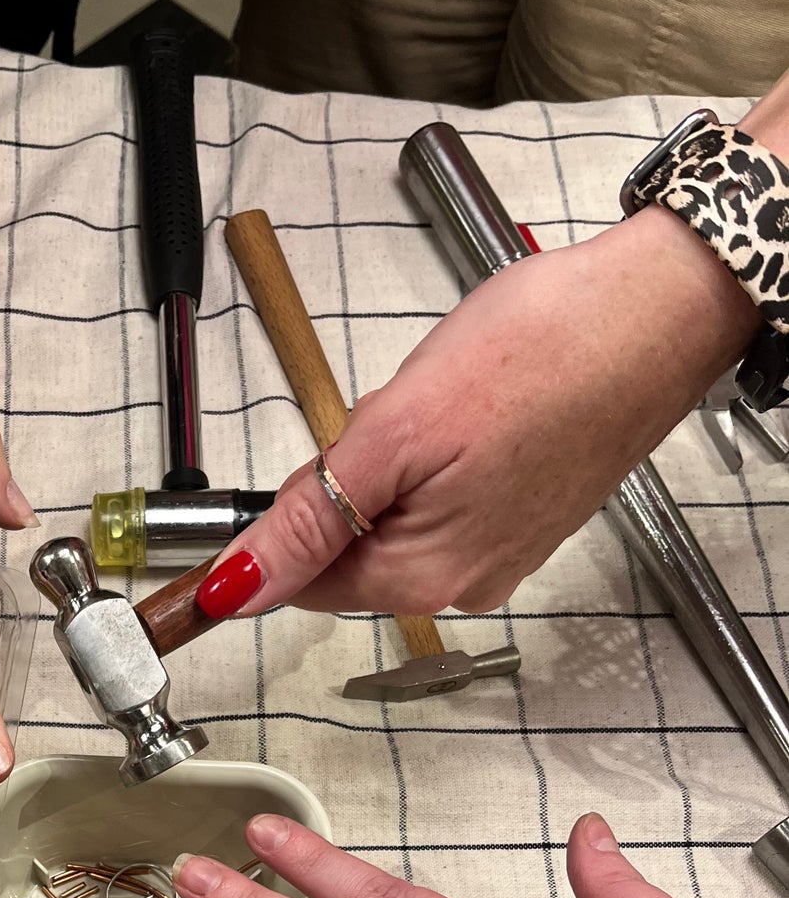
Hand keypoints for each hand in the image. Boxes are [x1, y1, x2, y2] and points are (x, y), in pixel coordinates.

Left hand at [194, 208, 759, 622]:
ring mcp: (498, 554)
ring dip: (392, 465)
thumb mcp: (395, 431)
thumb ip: (310, 517)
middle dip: (347, 481)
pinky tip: (472, 412)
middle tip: (398, 413)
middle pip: (347, 548)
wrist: (660, 309)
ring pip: (393, 518)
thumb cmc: (541, 354)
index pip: (301, 582)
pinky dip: (435, 457)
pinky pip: (441, 498)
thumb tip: (237, 588)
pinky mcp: (524, 516)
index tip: (309, 464)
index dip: (282, 523)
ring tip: (446, 406)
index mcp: (421, 578)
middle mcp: (461, 585)